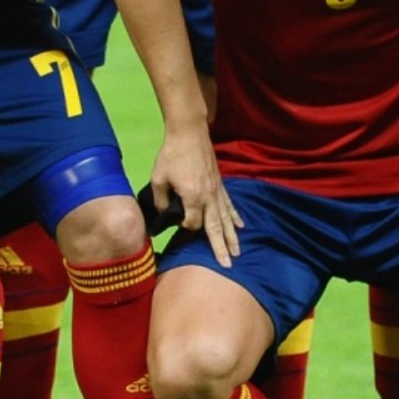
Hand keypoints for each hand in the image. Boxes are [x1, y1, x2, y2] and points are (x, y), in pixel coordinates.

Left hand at [149, 131, 239, 265]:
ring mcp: (217, 191)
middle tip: (227, 264)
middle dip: (221, 246)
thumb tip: (163, 214)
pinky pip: (230, 205)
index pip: (193, 223)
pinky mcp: (220, 185)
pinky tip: (241, 226)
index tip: (179, 226)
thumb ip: (160, 199)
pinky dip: (236, 217)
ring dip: (232, 236)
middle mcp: (208, 197)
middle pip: (216, 227)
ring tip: (237, 252)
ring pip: (227, 219)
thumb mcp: (158, 178)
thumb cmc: (171, 155)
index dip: (186, 228)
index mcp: (193, 196)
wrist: (189, 133)